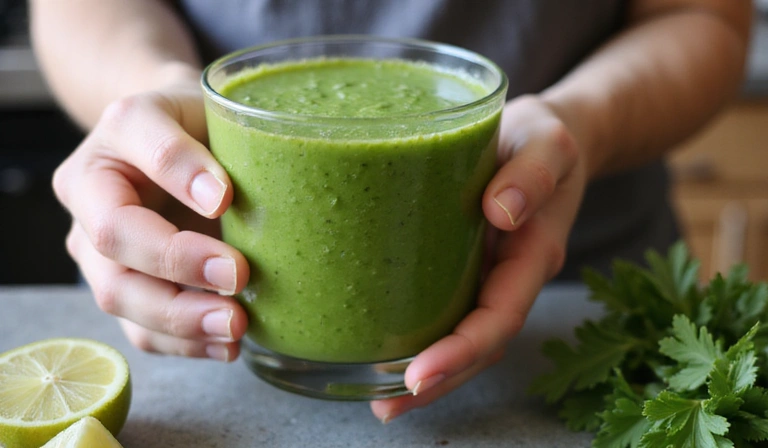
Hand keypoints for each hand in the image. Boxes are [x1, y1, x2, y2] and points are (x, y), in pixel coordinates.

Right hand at [53, 81, 249, 360]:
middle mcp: (93, 194)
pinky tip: (226, 344)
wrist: (184, 149)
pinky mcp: (122, 287)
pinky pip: (139, 327)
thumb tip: (221, 199)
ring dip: (180, 318)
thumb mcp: (211, 111)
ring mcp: (99, 248)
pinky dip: (183, 342)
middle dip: (178, 266)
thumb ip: (210, 147)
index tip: (227, 198)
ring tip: (236, 326)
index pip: (143, 154)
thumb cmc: (202, 128)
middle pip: (115, 241)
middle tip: (238, 275)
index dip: (180, 176)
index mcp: (118, 135)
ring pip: (119, 294)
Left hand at [370, 95, 588, 421]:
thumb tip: (501, 211)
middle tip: (387, 403)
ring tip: (379, 400)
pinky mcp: (465, 267)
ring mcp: (488, 277)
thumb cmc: (545, 138)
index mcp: (532, 255)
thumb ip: (533, 173)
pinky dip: (420, 340)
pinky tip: (382, 353)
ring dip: (425, 374)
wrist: (546, 138)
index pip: (500, 318)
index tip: (420, 374)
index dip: (463, 352)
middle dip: (439, 380)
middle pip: (480, 347)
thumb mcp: (547, 143)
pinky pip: (446, 312)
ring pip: (462, 338)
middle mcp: (510, 277)